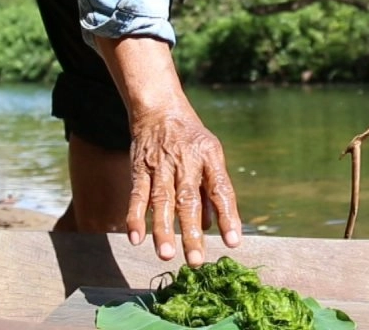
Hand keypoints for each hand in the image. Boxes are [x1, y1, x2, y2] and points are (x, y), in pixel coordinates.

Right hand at [128, 107, 241, 265]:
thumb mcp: (210, 154)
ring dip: (163, 229)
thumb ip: (211, 190)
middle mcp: (185, 162)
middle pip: (189, 200)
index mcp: (209, 158)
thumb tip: (213, 226)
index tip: (233, 242)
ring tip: (166, 254)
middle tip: (196, 261)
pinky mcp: (139, 168)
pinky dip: (135, 216)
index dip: (228, 216)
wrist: (159, 108)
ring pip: (161, 201)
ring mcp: (161, 166)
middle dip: (192, 232)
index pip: (221, 190)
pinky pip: (137, 194)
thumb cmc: (189, 137)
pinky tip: (136, 237)